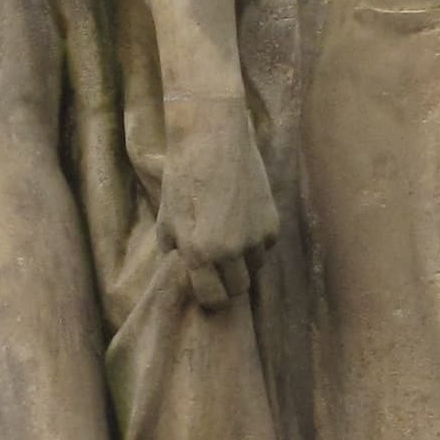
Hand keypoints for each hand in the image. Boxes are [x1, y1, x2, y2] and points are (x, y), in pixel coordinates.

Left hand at [157, 96, 277, 311]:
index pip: (213, 299)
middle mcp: (230, 251)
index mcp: (199, 253)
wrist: (213, 140)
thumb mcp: (167, 218)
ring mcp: (255, 238)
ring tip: (230, 238)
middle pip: (238, 288)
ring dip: (243, 261)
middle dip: (228, 283)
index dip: (211, 299)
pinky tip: (243, 221)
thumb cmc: (183, 177)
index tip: (209, 291)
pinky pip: (266, 246)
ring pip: (254, 268)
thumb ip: (175, 250)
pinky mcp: (272, 223)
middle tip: (218, 267)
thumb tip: (182, 267)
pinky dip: (257, 242)